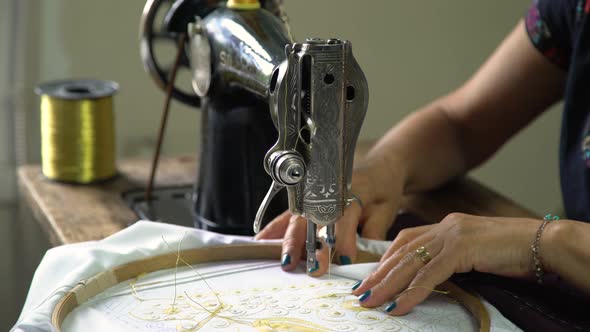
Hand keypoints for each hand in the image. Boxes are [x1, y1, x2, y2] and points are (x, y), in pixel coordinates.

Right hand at [255, 157, 404, 274]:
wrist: (377, 167)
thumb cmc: (381, 188)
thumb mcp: (386, 208)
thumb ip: (374, 231)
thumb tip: (364, 257)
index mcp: (351, 191)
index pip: (344, 217)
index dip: (344, 238)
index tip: (344, 259)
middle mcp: (327, 192)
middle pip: (314, 219)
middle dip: (310, 245)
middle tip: (310, 268)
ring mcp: (313, 195)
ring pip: (296, 217)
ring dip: (287, 240)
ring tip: (283, 259)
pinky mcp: (305, 201)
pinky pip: (287, 215)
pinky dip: (274, 229)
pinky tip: (262, 241)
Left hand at [351, 213, 540, 314]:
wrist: (543, 243)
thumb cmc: (513, 251)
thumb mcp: (475, 253)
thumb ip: (451, 258)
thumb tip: (429, 279)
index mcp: (446, 225)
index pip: (406, 241)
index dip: (386, 260)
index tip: (371, 277)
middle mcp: (445, 225)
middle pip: (402, 252)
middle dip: (379, 274)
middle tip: (361, 292)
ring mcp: (452, 234)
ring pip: (410, 263)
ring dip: (387, 285)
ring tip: (370, 301)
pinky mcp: (461, 248)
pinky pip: (429, 275)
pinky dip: (412, 293)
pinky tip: (398, 306)